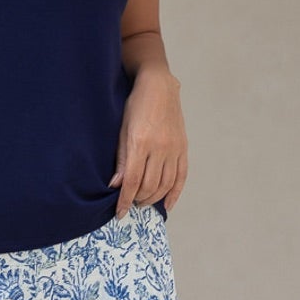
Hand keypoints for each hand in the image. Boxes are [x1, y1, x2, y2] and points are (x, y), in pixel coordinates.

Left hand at [109, 65, 186, 214]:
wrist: (160, 86)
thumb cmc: (136, 105)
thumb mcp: (122, 130)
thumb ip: (121, 159)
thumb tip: (116, 185)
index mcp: (140, 142)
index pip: (132, 180)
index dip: (125, 200)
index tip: (120, 213)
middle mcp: (160, 147)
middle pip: (149, 185)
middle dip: (138, 199)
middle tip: (131, 203)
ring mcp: (174, 148)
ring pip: (165, 184)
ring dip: (153, 198)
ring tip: (143, 201)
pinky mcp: (183, 148)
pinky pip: (181, 176)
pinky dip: (175, 193)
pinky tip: (167, 204)